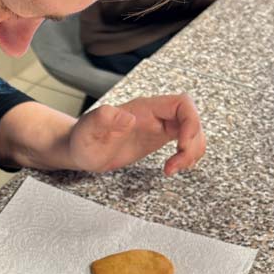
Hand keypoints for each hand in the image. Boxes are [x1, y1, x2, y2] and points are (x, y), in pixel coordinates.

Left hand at [65, 94, 204, 175]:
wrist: (80, 149)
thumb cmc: (82, 139)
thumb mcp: (88, 130)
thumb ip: (104, 119)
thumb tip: (127, 117)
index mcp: (143, 108)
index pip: (181, 104)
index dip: (191, 123)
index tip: (182, 145)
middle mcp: (155, 114)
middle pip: (192, 119)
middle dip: (193, 143)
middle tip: (177, 164)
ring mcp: (158, 125)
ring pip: (192, 132)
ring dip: (192, 153)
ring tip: (172, 170)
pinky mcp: (158, 138)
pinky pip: (185, 142)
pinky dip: (186, 156)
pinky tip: (172, 168)